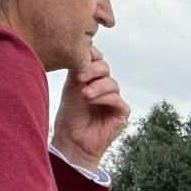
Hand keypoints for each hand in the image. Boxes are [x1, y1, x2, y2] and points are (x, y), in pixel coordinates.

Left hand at [51, 46, 129, 170]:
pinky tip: (91, 100)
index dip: (91, 56)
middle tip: (79, 78)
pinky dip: (104, 98)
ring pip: (112, 83)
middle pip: (105, 68)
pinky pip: (117, 99)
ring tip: (84, 94)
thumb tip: (83, 49)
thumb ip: (78, 69)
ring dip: (97, 87)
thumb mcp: (71, 86)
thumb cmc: (70, 116)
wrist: (72, 140)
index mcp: (91, 79)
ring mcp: (114, 100)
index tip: (78, 57)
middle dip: (92, 70)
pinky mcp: (121, 113)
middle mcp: (103, 87)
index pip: (97, 60)